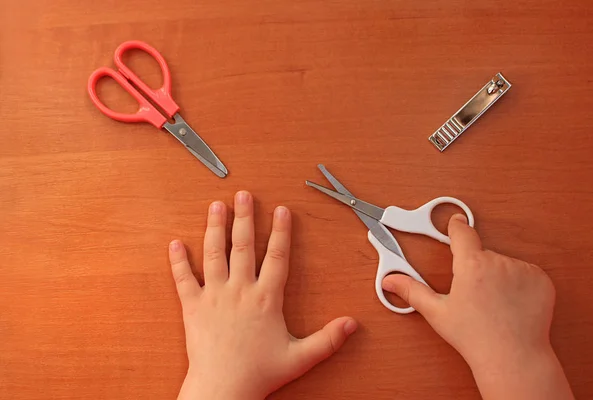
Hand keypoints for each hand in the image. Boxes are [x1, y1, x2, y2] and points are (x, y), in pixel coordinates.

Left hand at [169, 191, 356, 399]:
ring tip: (216, 206)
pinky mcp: (193, 307)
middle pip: (243, 246)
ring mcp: (214, 295)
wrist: (223, 389)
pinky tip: (175, 243)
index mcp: (265, 298)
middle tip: (243, 195)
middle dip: (244, 218)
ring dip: (215, 228)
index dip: (281, 231)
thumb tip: (352, 325)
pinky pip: (183, 279)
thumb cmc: (259, 373)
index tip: (282, 210)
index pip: (277, 256)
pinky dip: (178, 261)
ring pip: (213, 254)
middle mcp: (239, 290)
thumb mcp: (300, 357)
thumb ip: (327, 339)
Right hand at [382, 214, 572, 399]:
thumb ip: (412, 291)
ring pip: (504, 264)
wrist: (512, 358)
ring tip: (493, 304)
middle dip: (477, 268)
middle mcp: (498, 261)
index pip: (462, 232)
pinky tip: (511, 305)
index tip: (455, 223)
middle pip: (482, 254)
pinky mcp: (540, 280)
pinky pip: (525, 273)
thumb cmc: (475, 338)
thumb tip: (390, 281)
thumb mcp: (437, 313)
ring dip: (498, 277)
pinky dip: (519, 285)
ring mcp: (522, 269)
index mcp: (471, 264)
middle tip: (473, 294)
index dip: (456, 227)